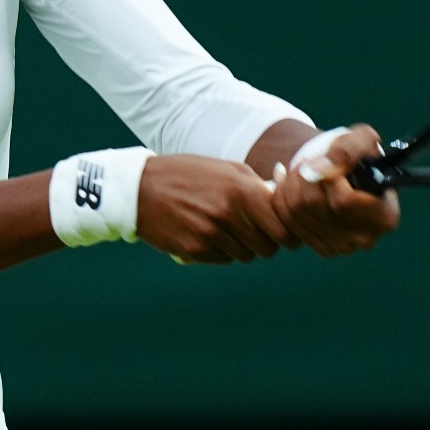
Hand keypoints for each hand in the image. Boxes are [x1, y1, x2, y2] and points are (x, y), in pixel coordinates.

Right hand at [137, 154, 294, 264]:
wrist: (141, 188)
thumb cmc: (189, 174)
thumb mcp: (227, 169)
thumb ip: (258, 185)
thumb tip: (284, 199)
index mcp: (243, 190)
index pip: (284, 229)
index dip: (288, 234)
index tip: (283, 233)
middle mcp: (229, 213)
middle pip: (268, 248)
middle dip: (265, 242)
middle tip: (252, 231)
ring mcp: (211, 234)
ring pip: (246, 256)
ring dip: (241, 246)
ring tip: (224, 228)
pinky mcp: (194, 250)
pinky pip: (223, 259)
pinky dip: (219, 251)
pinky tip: (205, 233)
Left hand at [270, 124, 400, 256]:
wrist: (338, 172)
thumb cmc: (355, 154)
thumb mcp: (360, 139)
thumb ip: (346, 150)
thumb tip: (318, 171)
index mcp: (384, 216)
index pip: (343, 201)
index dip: (328, 176)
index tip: (324, 159)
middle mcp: (365, 238)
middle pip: (316, 205)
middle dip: (304, 176)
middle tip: (307, 162)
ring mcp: (341, 247)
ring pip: (298, 214)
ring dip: (290, 185)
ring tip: (298, 170)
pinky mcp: (320, 247)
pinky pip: (286, 225)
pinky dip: (279, 199)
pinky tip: (282, 182)